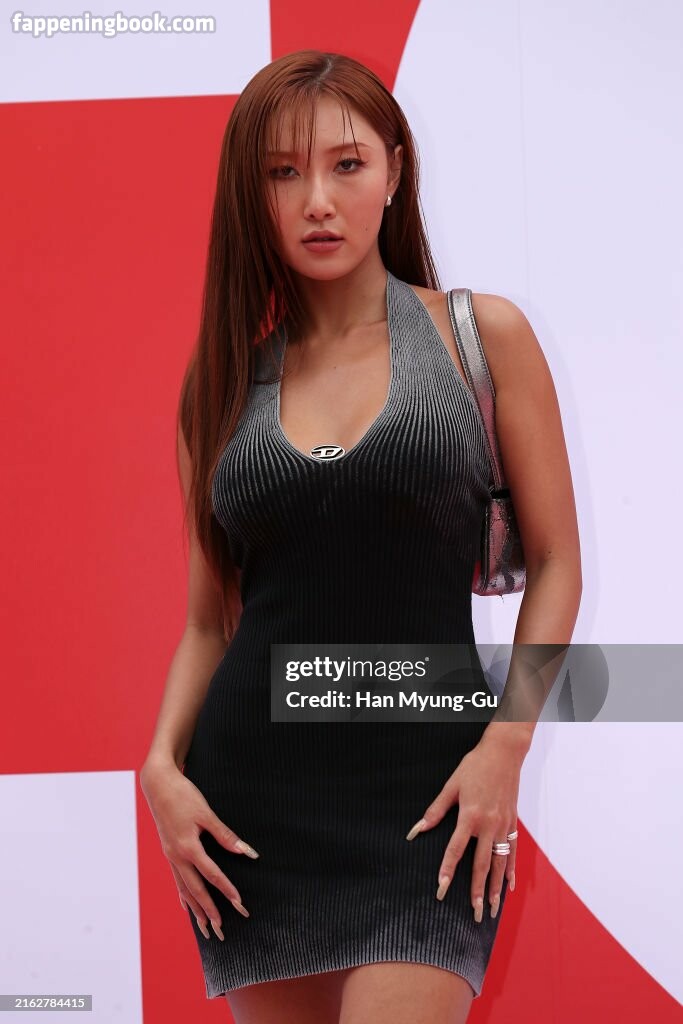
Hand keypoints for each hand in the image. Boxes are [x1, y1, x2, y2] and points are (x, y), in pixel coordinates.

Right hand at [139, 760, 259, 938]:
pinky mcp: (168, 852)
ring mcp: (170, 856)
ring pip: (183, 888)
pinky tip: (187, 905)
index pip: (211, 874)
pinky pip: (177, 879)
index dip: (226, 889)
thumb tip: (245, 852)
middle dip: (208, 910)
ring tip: (204, 927)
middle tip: (221, 930)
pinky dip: (183, 895)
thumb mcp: (206, 813)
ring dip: (195, 909)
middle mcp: (177, 856)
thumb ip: (225, 835)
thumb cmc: (183, 795)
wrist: (157, 784)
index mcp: (188, 847)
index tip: (239, 904)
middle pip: (195, 890)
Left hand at [405, 740, 520, 920]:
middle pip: (481, 864)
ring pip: (500, 862)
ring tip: (491, 907)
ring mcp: (503, 825)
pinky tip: (510, 886)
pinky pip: (512, 851)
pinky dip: (511, 870)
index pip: (456, 849)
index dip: (447, 869)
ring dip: (495, 887)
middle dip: (476, 890)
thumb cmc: (475, 767)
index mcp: (470, 815)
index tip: (441, 888)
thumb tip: (419, 828)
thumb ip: (436, 810)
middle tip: (474, 913)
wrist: (504, 753)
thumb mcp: (452, 785)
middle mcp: (489, 824)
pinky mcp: (513, 823)